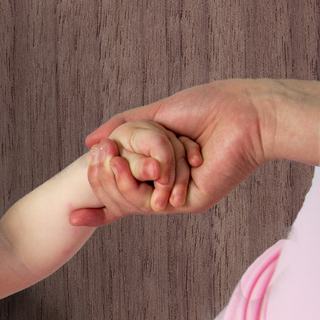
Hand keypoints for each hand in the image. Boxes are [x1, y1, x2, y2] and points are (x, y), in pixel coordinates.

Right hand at [70, 79, 274, 226]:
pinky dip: (149, 183)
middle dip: (106, 179)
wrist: (246, 113)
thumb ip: (122, 127)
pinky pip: (157, 201)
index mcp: (158, 164)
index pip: (122, 188)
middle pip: (122, 194)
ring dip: (123, 180)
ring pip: (136, 200)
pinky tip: (152, 167)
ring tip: (116, 159)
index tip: (72, 214)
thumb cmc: (209, 105)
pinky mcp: (191, 201)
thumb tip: (88, 142)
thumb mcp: (155, 113)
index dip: (98, 202)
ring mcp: (178, 195)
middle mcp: (166, 183)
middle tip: (99, 157)